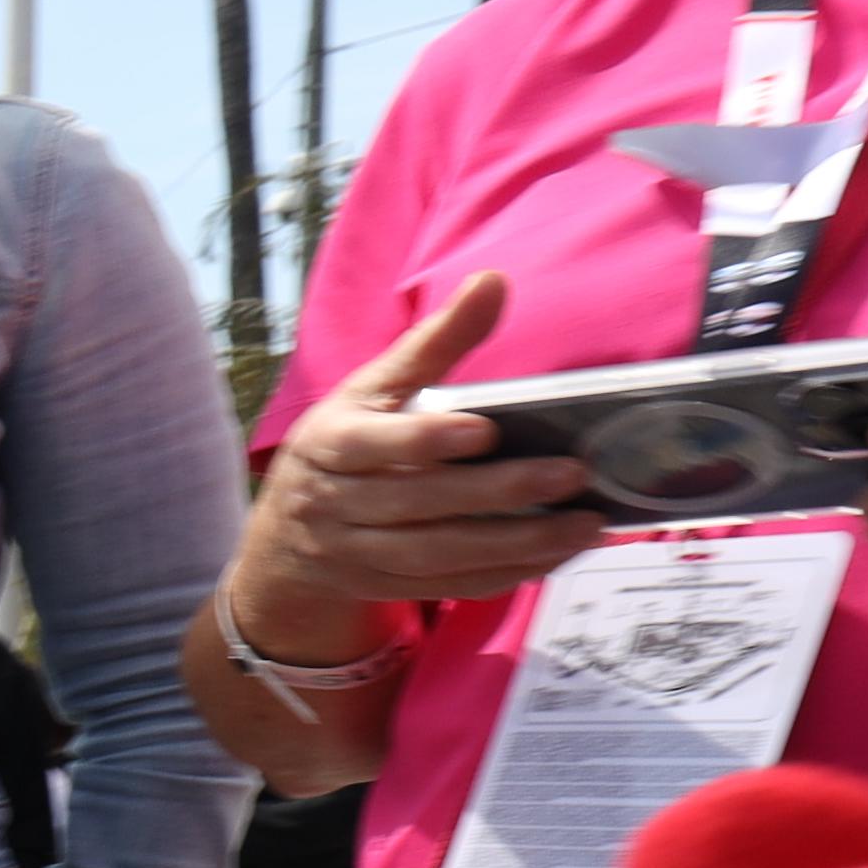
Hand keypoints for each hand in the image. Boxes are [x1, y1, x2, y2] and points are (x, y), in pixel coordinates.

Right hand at [222, 274, 597, 652]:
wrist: (284, 537)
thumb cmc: (344, 442)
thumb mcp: (373, 387)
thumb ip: (435, 341)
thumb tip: (493, 281)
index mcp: (330, 444)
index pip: (374, 445)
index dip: (425, 441)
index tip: (485, 431)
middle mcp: (334, 504)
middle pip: (419, 504)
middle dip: (499, 492)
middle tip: (571, 474)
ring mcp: (355, 553)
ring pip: (439, 554)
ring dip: (517, 542)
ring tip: (584, 523)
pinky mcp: (383, 587)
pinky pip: (448, 585)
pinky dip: (506, 573)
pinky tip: (556, 554)